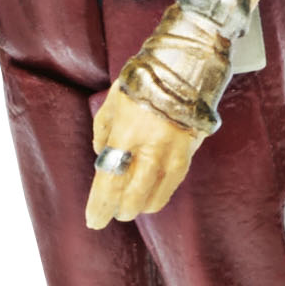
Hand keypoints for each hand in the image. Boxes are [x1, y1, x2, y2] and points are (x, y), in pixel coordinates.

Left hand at [85, 85, 206, 226]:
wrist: (187, 65)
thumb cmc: (145, 79)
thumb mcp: (114, 99)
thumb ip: (103, 129)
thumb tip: (99, 154)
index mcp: (126, 134)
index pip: (109, 181)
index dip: (100, 205)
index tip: (94, 221)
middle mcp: (151, 149)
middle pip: (132, 195)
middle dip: (120, 209)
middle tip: (113, 214)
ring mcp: (173, 153)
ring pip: (156, 196)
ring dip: (141, 205)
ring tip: (132, 208)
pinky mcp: (190, 153)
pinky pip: (172, 184)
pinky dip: (160, 193)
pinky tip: (152, 196)